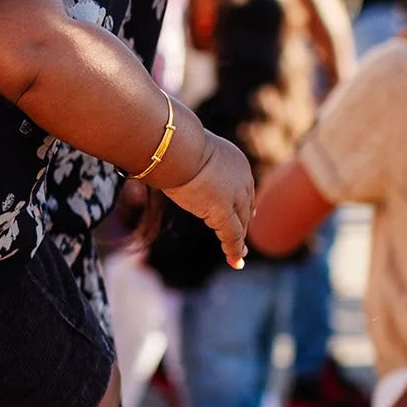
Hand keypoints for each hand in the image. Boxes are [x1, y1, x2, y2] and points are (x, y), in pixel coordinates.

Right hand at [161, 131, 255, 269]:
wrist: (174, 145)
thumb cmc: (170, 143)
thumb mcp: (185, 149)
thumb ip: (184, 157)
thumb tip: (159, 152)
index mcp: (235, 161)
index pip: (243, 186)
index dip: (244, 203)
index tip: (247, 214)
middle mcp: (242, 178)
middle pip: (244, 206)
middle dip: (242, 222)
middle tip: (240, 239)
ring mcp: (235, 195)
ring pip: (239, 222)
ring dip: (238, 240)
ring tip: (239, 255)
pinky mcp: (223, 211)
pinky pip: (232, 235)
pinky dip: (234, 250)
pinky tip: (236, 262)